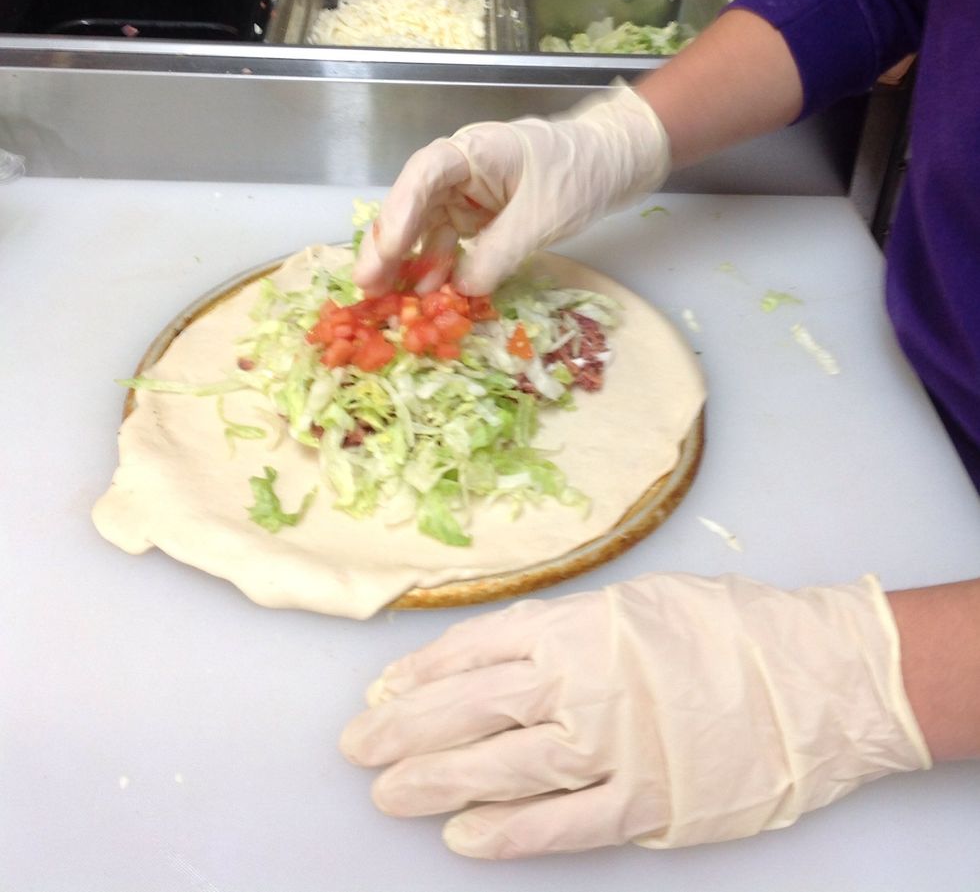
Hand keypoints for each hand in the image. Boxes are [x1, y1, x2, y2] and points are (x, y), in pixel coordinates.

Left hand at [340, 573, 929, 857]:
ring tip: (389, 793)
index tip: (383, 691)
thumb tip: (495, 655)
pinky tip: (464, 838)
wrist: (814, 674)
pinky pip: (563, 823)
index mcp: (578, 626)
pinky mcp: (647, 801)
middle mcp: (583, 683)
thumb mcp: (633, 603)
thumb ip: (564, 629)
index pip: (476, 649)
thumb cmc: (723, 627)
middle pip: (472, 708)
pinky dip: (509, 831)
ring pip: (502, 767)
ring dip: (438, 781)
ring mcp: (614, 746)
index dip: (421, 673)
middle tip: (359, 746)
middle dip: (406, 729)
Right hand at [353, 84, 670, 296]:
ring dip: (408, 264)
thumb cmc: (582, 171)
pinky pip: (450, 243)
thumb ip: (499, 252)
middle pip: (413, 205)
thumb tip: (461, 290)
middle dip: (390, 245)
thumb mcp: (542, 216)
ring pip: (426, 229)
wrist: (615, 162)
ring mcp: (467, 195)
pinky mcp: (479, 217)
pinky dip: (439, 269)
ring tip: (388, 301)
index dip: (399, 213)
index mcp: (473, 150)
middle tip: (368, 285)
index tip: (386, 251)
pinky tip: (430, 296)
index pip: (423, 175)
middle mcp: (460, 170)